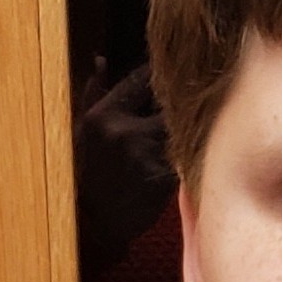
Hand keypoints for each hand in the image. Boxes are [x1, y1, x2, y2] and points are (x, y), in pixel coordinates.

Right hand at [73, 61, 176, 274]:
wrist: (97, 221)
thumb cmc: (90, 172)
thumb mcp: (82, 130)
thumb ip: (94, 92)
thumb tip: (101, 60)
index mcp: (104, 115)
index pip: (142, 79)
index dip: (162, 74)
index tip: (176, 72)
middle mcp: (124, 132)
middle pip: (169, 101)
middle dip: (181, 101)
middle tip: (194, 98)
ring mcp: (145, 155)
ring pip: (182, 127)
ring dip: (190, 125)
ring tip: (199, 123)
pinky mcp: (164, 177)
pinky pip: (186, 154)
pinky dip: (192, 150)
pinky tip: (197, 149)